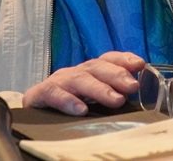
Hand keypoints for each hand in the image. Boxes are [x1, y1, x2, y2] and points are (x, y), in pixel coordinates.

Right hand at [23, 52, 145, 115]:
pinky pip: (55, 94)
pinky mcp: (41, 94)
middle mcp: (76, 72)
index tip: (140, 64)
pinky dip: (68, 101)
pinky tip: (81, 110)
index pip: (108, 59)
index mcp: (89, 72)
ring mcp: (59, 81)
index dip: (123, 59)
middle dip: (116, 74)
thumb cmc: (67, 105)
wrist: (33, 112)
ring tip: (116, 99)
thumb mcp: (92, 100)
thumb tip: (139, 99)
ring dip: (99, 89)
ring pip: (80, 80)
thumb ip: (112, 95)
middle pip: (97, 67)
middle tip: (132, 86)